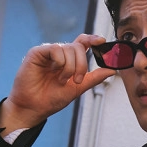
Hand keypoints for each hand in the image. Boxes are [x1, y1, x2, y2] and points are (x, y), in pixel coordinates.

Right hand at [0, 34, 115, 135]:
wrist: (34, 108)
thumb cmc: (52, 99)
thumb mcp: (78, 88)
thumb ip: (94, 78)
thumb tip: (112, 70)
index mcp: (69, 60)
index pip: (82, 42)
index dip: (92, 39)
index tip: (102, 41)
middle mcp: (59, 54)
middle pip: (79, 47)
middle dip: (82, 65)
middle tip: (77, 81)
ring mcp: (48, 52)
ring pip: (69, 48)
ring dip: (70, 68)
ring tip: (61, 80)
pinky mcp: (37, 52)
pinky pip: (56, 49)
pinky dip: (60, 62)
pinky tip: (54, 72)